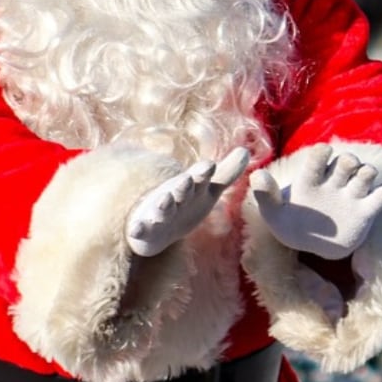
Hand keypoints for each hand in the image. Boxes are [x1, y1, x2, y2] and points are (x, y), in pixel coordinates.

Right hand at [125, 147, 249, 257]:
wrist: (158, 228)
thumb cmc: (185, 205)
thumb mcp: (207, 191)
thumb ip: (226, 174)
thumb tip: (246, 151)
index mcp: (190, 188)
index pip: (199, 178)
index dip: (203, 173)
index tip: (210, 165)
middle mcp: (174, 197)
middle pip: (180, 191)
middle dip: (183, 186)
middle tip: (187, 180)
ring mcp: (157, 213)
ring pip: (161, 209)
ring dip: (163, 204)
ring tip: (166, 199)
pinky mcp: (144, 230)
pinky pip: (140, 230)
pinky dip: (137, 228)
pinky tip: (135, 228)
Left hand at [250, 151, 381, 260]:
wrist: (312, 246)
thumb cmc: (289, 224)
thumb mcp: (274, 212)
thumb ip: (266, 194)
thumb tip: (256, 175)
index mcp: (312, 178)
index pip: (320, 155)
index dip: (322, 152)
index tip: (322, 154)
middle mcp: (334, 182)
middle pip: (347, 161)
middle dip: (348, 161)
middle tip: (345, 168)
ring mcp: (351, 196)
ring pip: (366, 173)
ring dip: (367, 173)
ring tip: (360, 183)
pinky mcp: (365, 212)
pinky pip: (381, 197)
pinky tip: (380, 196)